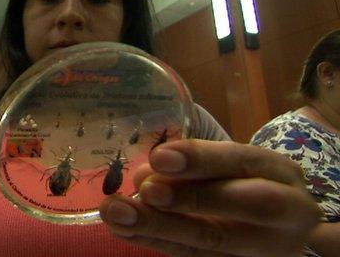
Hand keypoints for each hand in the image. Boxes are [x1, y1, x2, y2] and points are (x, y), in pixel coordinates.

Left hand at [99, 140, 320, 256]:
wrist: (275, 228)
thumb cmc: (242, 184)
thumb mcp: (226, 166)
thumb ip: (191, 166)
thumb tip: (144, 174)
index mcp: (279, 172)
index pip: (243, 161)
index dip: (202, 159)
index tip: (160, 157)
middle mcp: (287, 212)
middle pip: (246, 204)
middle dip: (191, 197)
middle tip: (146, 191)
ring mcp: (268, 247)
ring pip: (216, 241)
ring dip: (160, 227)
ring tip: (118, 214)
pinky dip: (157, 244)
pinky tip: (126, 232)